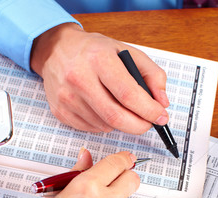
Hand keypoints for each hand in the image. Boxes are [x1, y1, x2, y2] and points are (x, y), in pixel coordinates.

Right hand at [30, 23, 169, 134]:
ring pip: (106, 125)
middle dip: (139, 125)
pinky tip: (104, 109)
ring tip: (122, 108)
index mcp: (99, 59)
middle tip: (148, 122)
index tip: (161, 116)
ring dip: (121, 123)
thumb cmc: (92, 51)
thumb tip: (162, 102)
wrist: (55, 49)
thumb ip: (152, 74)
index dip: (149, 110)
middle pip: (116, 117)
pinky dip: (105, 124)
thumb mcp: (126, 51)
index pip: (129, 94)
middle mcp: (79, 78)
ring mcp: (67, 97)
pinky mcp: (61, 111)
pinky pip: (92, 128)